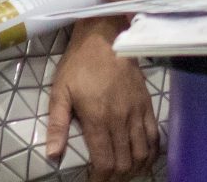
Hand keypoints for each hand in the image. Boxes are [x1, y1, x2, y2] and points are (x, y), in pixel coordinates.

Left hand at [50, 18, 159, 176]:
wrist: (105, 38)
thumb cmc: (79, 65)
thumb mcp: (60, 92)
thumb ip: (56, 125)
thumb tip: (52, 155)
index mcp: (98, 119)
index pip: (105, 162)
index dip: (101, 179)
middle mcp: (121, 119)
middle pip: (126, 162)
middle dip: (117, 178)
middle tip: (107, 179)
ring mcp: (137, 112)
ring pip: (143, 152)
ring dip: (135, 168)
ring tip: (125, 173)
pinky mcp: (147, 104)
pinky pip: (154, 135)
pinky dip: (151, 152)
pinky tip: (144, 158)